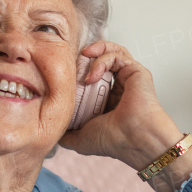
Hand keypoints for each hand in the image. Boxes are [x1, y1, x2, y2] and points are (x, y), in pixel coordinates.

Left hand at [58, 41, 191, 191]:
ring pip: (111, 51)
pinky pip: (117, 55)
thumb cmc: (114, 141)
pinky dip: (102, 60)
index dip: (77, 71)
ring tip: (83, 57)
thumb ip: (67, 133)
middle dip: (83, 58)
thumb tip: (54, 130)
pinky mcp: (136, 71)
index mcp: (107, 100)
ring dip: (95, 50)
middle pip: (100, 59)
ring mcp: (128, 78)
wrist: (133, 140)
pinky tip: (92, 75)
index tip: (65, 75)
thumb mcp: (80, 139)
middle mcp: (118, 87)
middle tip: (71, 65)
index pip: (90, 75)